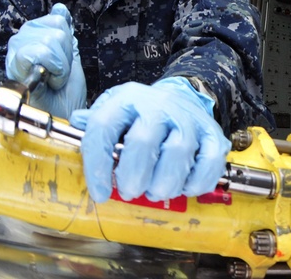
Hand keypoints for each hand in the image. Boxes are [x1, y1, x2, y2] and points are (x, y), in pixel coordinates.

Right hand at [5, 2, 85, 118]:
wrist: (63, 114)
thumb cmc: (65, 93)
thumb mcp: (71, 57)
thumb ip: (64, 33)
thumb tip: (60, 9)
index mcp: (34, 36)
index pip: (57, 20)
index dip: (69, 43)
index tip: (64, 62)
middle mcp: (21, 41)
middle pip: (55, 30)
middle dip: (66, 55)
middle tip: (59, 72)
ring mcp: (15, 53)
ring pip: (49, 41)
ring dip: (60, 65)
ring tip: (54, 78)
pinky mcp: (14, 66)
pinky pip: (38, 53)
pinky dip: (52, 69)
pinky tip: (48, 81)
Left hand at [69, 77, 230, 203]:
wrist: (183, 96)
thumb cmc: (142, 114)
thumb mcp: (114, 110)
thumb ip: (94, 123)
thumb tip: (77, 123)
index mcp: (128, 99)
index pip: (103, 128)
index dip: (97, 166)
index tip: (100, 193)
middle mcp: (159, 105)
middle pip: (143, 143)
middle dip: (133, 178)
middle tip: (130, 191)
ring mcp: (189, 119)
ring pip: (177, 154)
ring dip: (163, 184)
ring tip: (155, 190)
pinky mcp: (213, 134)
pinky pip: (210, 162)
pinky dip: (195, 183)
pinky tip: (183, 186)